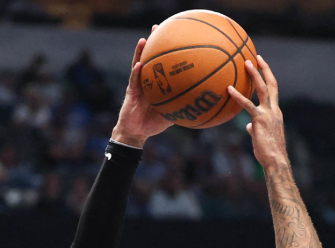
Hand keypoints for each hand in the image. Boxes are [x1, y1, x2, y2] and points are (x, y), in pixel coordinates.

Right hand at [112, 27, 173, 146]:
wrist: (137, 133)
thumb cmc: (153, 124)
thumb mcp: (172, 114)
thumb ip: (184, 107)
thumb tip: (203, 106)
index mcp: (156, 83)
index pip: (161, 63)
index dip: (166, 50)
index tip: (174, 36)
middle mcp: (146, 80)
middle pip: (149, 57)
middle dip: (153, 42)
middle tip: (158, 27)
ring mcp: (137, 85)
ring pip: (138, 64)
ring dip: (140, 52)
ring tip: (144, 40)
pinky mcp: (131, 92)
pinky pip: (134, 81)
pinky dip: (136, 72)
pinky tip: (139, 64)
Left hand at [227, 55, 288, 171]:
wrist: (275, 160)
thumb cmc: (268, 152)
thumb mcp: (262, 137)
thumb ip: (256, 128)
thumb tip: (248, 126)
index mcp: (276, 112)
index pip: (274, 90)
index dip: (268, 76)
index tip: (263, 64)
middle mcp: (274, 110)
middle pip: (271, 84)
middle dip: (264, 69)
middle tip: (255, 57)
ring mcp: (268, 114)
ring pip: (262, 89)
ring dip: (254, 74)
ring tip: (246, 62)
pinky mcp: (260, 120)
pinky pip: (247, 105)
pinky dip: (238, 96)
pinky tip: (229, 89)